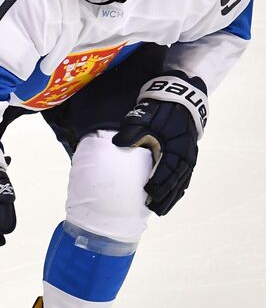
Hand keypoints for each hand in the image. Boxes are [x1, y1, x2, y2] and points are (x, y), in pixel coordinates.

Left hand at [112, 73, 207, 215]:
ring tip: (160, 210)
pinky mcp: (188, 156)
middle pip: (177, 179)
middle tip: (152, 208)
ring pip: (182, 181)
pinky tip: (171, 199)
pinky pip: (185, 177)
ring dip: (172, 196)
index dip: (160, 182)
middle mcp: (185, 152)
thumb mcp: (145, 114)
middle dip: (165, 195)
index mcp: (175, 144)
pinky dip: (179, 189)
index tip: (148, 193)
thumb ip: (134, 130)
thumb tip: (118, 142)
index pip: (168, 167)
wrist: (179, 96)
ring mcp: (189, 154)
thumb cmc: (160, 107)